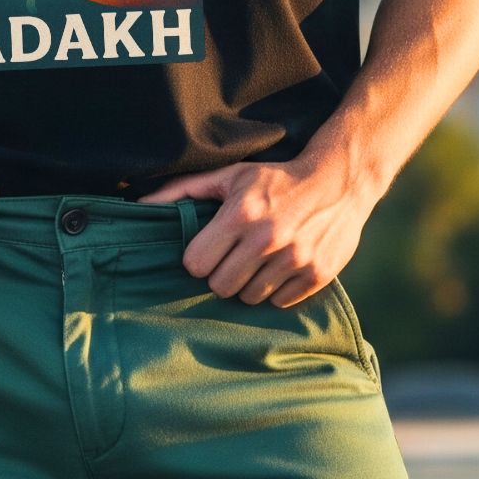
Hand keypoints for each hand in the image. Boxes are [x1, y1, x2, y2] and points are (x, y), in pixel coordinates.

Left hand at [135, 151, 375, 307]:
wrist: (338, 182)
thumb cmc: (275, 179)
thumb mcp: (230, 176)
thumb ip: (184, 190)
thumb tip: (140, 205)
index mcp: (241, 213)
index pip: (196, 264)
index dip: (199, 258)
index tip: (208, 250)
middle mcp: (267, 238)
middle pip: (220, 286)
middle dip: (222, 274)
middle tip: (233, 257)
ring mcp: (294, 259)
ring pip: (249, 298)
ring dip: (249, 283)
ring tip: (259, 260)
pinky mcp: (316, 275)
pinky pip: (279, 302)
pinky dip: (277, 290)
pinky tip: (281, 266)